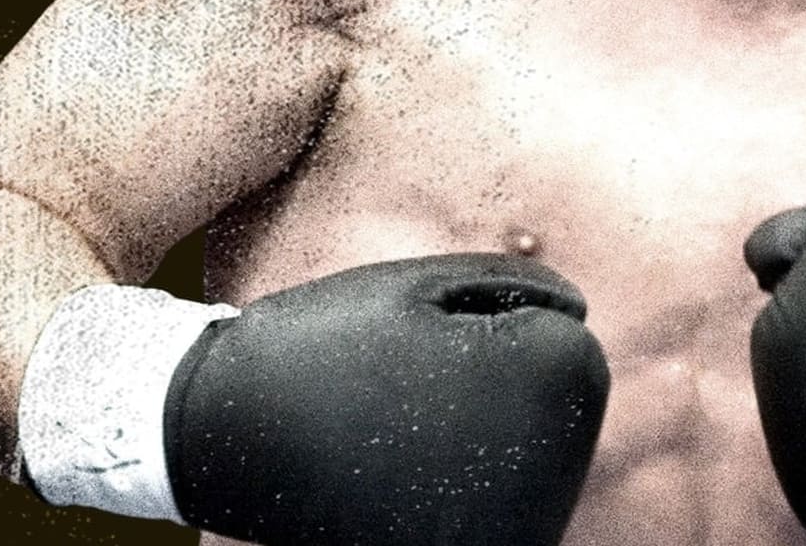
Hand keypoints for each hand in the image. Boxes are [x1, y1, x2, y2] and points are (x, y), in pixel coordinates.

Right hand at [167, 253, 609, 544]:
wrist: (228, 433)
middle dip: (497, 377)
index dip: (490, 323)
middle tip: (404, 384)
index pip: (568, 340)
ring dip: (483, 432)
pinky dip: (460, 483)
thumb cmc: (330, 341)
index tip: (419, 341)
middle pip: (557, 406)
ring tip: (396, 427)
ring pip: (530, 457)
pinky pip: (496, 505)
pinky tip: (398, 471)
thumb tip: (578, 314)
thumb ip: (519, 286)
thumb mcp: (425, 285)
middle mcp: (547, 474)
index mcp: (544, 387)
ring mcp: (511, 533)